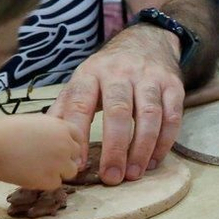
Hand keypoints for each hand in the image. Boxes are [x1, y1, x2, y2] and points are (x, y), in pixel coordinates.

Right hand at [0, 113, 84, 187]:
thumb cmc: (5, 132)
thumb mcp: (34, 122)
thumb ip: (50, 130)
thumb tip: (54, 138)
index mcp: (61, 127)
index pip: (78, 136)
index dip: (70, 144)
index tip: (62, 149)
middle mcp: (65, 144)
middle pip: (76, 155)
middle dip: (64, 158)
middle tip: (46, 161)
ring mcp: (60, 162)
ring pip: (70, 171)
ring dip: (58, 172)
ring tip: (38, 169)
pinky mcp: (51, 179)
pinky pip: (55, 184)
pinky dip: (45, 182)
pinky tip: (30, 175)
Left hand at [50, 25, 184, 184]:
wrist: (146, 40)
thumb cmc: (107, 71)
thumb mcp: (82, 81)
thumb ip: (65, 108)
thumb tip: (45, 138)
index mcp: (91, 74)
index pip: (81, 105)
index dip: (79, 136)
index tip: (78, 166)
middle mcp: (121, 73)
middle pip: (119, 111)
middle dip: (116, 147)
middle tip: (113, 177)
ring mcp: (150, 78)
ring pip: (149, 115)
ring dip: (142, 148)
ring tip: (134, 174)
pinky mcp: (173, 85)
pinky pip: (173, 116)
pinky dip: (165, 141)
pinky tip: (154, 160)